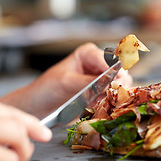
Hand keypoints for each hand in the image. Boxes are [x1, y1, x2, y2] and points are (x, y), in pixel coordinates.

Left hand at [0, 43, 132, 117]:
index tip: (114, 81)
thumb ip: (88, 81)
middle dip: (118, 82)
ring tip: (106, 101)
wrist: (39, 107)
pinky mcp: (102, 96)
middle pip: (120, 70)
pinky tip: (105, 107)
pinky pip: (115, 97)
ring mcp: (102, 81)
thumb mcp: (66, 82)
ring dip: (117, 94)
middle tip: (112, 93)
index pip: (108, 59)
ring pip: (121, 85)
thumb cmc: (46, 89)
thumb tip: (108, 81)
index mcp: (88, 54)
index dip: (113, 70)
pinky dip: (114, 102)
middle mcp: (98, 65)